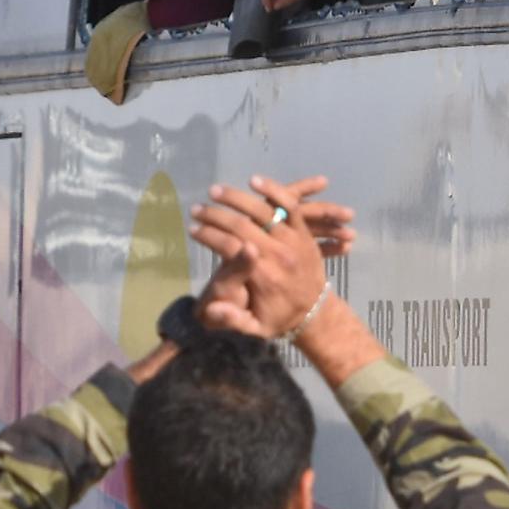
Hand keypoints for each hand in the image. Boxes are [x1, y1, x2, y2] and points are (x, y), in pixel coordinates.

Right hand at [190, 174, 351, 337]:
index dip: (209, 236)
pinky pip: (291, 205)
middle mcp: (278, 255)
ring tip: (215, 190)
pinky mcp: (304, 232)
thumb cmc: (279, 319)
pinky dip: (275, 190)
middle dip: (215, 215)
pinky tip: (254, 180)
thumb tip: (211, 309)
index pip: (230, 248)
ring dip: (237, 198)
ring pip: (264, 210)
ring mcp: (293, 240)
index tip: (192, 230)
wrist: (316, 313)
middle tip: (195, 209)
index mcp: (263, 277)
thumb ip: (233, 318)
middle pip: (242, 226)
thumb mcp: (255, 327)